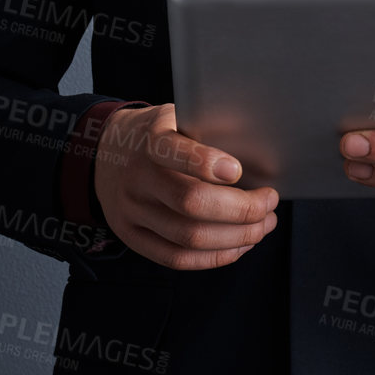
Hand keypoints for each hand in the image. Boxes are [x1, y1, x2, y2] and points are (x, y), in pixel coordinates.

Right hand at [93, 104, 279, 269]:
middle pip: (191, 203)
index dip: (205, 162)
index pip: (173, 151)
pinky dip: (215, 257)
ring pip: (189, 238)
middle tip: (269, 202)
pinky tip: (239, 245)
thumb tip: (262, 160)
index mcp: (149, 141)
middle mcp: (137, 178)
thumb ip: (208, 131)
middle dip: (242, 209)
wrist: (106, 152)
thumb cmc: (156, 133)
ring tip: (263, 225)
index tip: (238, 170)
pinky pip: (176, 259)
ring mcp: (131, 212)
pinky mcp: (132, 236)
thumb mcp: (176, 116)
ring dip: (238, 237)